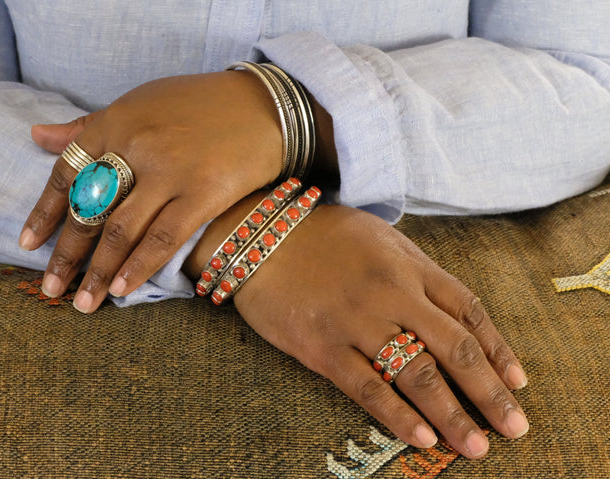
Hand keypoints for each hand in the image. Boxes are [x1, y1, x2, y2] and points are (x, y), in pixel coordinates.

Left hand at [19, 71, 285, 311]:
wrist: (264, 106)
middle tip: (49, 289)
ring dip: (98, 272)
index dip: (45, 212)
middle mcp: (137, 143)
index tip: (28, 245)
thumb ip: (90, 125)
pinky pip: (164, 237)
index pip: (66, 172)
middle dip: (66, 254)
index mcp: (117, 119)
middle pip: (89, 208)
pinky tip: (123, 290)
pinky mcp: (204, 192)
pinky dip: (140, 266)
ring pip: (121, 229)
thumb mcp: (141, 103)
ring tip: (83, 303)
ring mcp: (170, 169)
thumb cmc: (200, 105)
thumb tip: (37, 135)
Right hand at [189, 200, 528, 458]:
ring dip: (452, 413)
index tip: (518, 383)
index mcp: (409, 266)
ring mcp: (357, 320)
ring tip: (475, 445)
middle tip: (514, 428)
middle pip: (454, 348)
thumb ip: (417, 271)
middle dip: (489, 392)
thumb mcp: (381, 238)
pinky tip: (422, 438)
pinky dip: (397, 415)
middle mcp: (391, 293)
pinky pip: (367, 385)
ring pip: (416, 373)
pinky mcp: (321, 345)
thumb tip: (451, 311)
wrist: (259, 234)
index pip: (468, 312)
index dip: (498, 350)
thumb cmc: (323, 235)